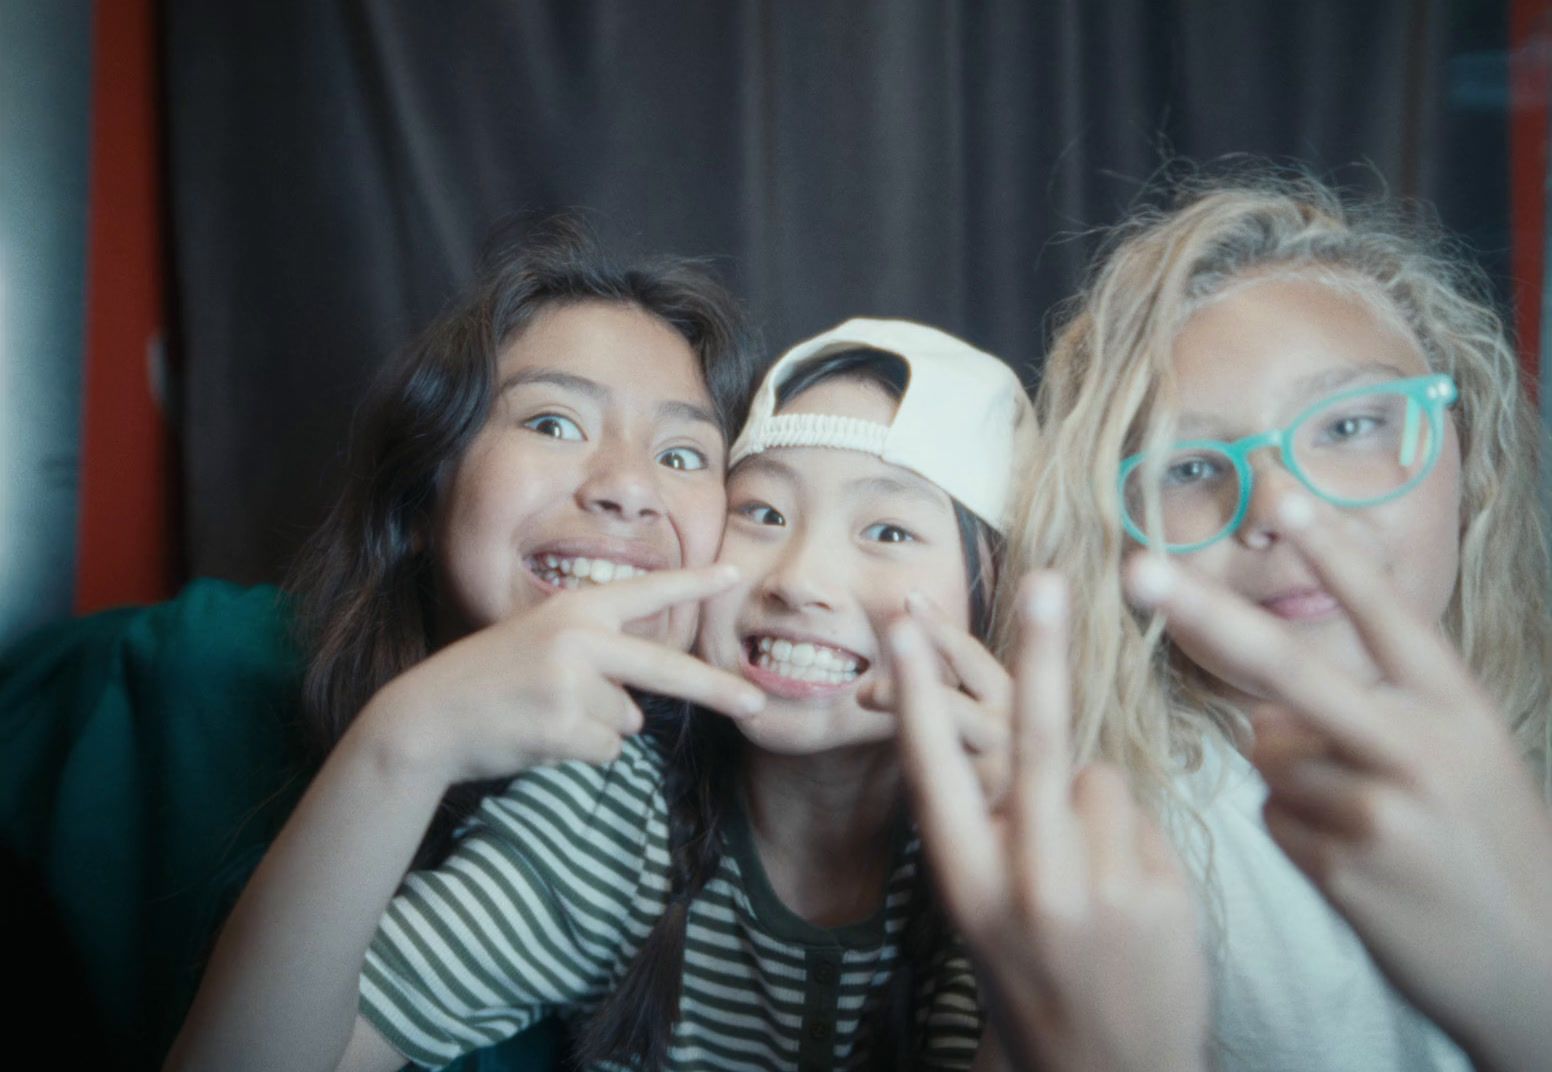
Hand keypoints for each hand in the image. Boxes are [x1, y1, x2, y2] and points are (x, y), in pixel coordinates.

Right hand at [368, 564, 764, 784]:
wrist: (427, 717)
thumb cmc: (489, 682)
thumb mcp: (542, 646)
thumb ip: (595, 661)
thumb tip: (639, 714)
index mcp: (574, 610)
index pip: (646, 593)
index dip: (693, 584)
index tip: (735, 575)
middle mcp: (578, 639)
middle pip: (665, 670)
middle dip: (717, 689)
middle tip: (757, 704)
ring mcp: (570, 683)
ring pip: (627, 721)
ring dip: (597, 729)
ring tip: (543, 716)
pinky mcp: (562, 726)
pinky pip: (606, 750)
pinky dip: (580, 753)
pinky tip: (539, 736)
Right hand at [893, 573, 1208, 1071]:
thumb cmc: (1033, 971)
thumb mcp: (983, 910)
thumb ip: (989, 828)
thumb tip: (1018, 727)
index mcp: (967, 884)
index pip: (934, 772)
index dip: (915, 692)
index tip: (900, 627)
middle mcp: (1028, 884)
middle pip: (1038, 745)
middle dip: (1039, 656)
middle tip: (1044, 582)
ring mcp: (1101, 889)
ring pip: (1097, 776)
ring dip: (1091, 802)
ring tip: (1091, 873)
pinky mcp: (1160, 892)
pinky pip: (1138, 813)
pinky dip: (1130, 835)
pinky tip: (1130, 895)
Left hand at [1124, 493, 1551, 1071]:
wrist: (1541, 963)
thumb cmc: (1486, 840)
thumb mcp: (1464, 754)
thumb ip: (1377, 713)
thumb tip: (1271, 710)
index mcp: (1456, 706)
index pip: (1383, 612)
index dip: (1331, 552)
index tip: (1281, 493)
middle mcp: (1418, 746)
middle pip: (1286, 665)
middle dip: (1203, 611)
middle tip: (1137, 571)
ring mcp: (1377, 807)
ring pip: (1271, 755)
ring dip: (1295, 778)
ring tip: (1374, 821)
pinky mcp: (1343, 866)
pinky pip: (1275, 816)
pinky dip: (1299, 829)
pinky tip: (1361, 863)